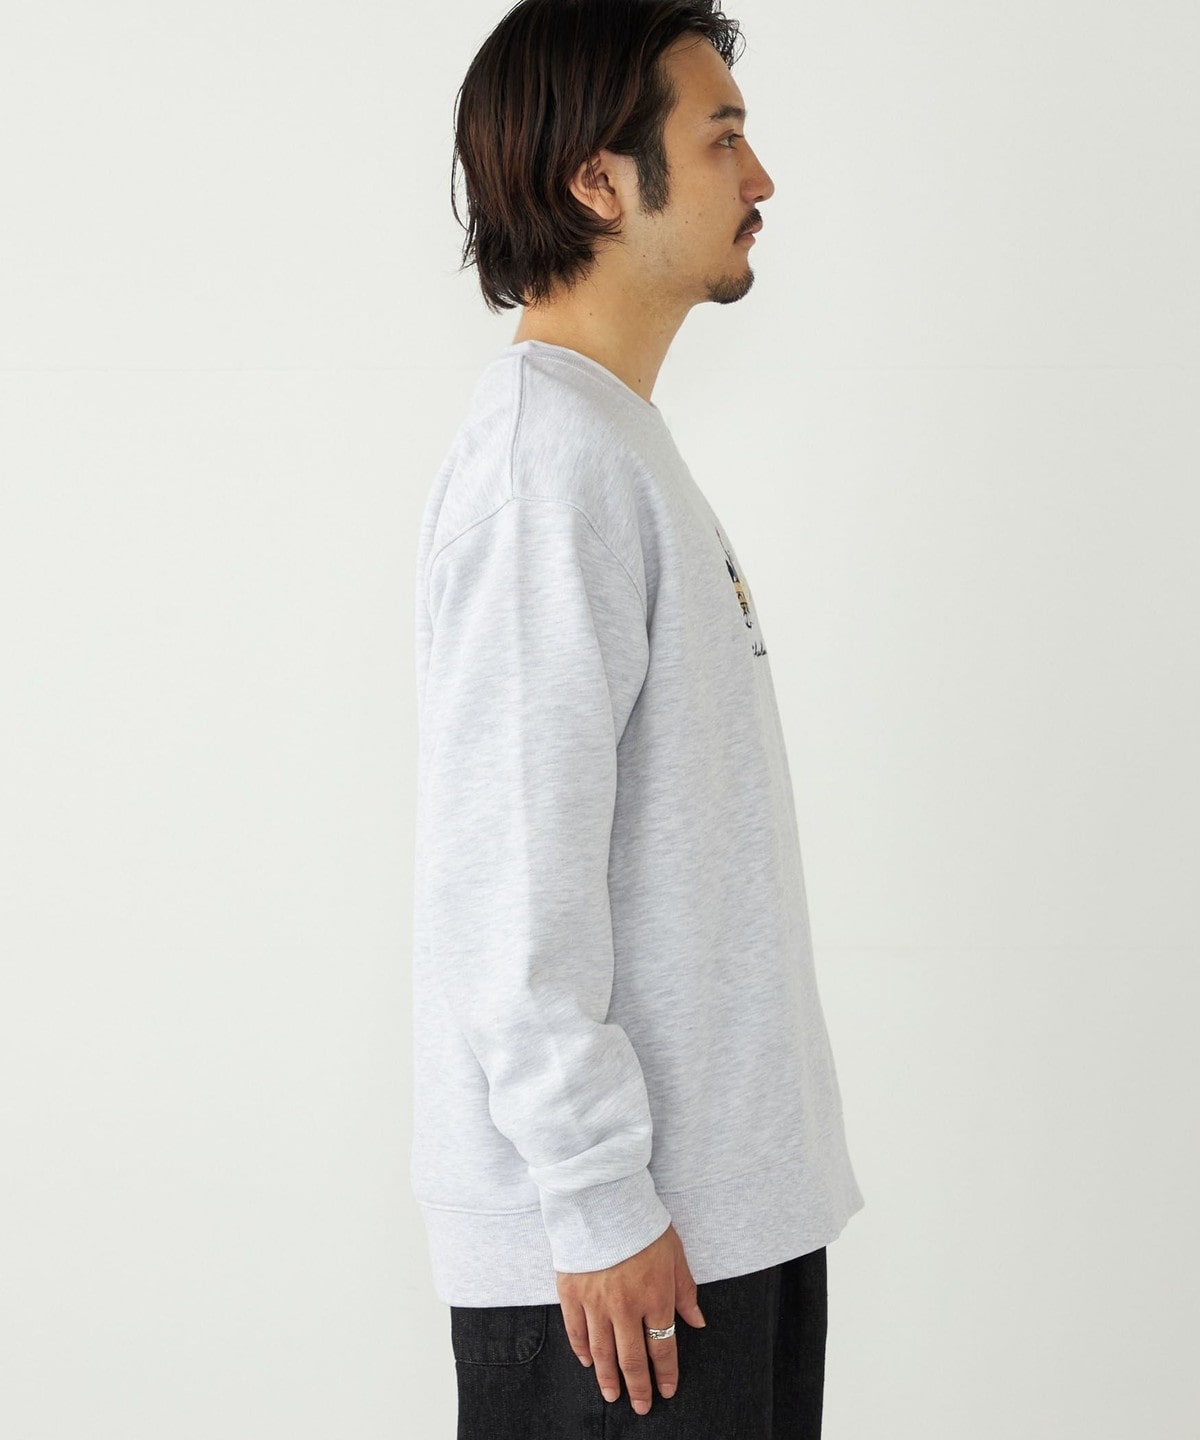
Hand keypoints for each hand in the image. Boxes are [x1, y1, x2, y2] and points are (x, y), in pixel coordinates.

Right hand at [555, 1223, 706, 1415]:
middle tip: (641, 1407)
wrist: (603, 1199)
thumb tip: (697, 1322)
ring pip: (602, 1351)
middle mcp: (625, 1306)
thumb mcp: (675, 1253)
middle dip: (638, 1387)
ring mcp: (595, 1302)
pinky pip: (576, 1330)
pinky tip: (588, 1362)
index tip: (667, 1390)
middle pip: (631, 1359)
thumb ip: (685, 1291)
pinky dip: (582, 1350)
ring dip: (608, 1378)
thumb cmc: (643, 1224)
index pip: (662, 1347)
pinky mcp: (571, 1292)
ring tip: (612, 1395)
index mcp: (654, 1297)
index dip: (665, 1373)